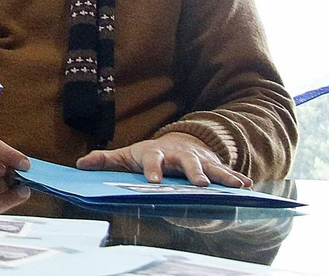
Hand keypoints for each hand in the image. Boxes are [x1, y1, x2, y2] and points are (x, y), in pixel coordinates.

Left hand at [77, 132, 252, 187]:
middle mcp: (178, 155)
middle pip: (186, 162)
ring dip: (221, 176)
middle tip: (198, 185)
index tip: (153, 182)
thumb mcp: (127, 155)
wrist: (179, 141)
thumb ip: (105, 160)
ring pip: (211, 167)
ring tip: (235, 186)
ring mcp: (198, 159)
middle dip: (193, 172)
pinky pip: (226, 171)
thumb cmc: (149, 154)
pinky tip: (248, 185)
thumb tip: (80, 164)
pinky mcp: (213, 164)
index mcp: (156, 154)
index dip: (152, 170)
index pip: (152, 160)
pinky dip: (236, 177)